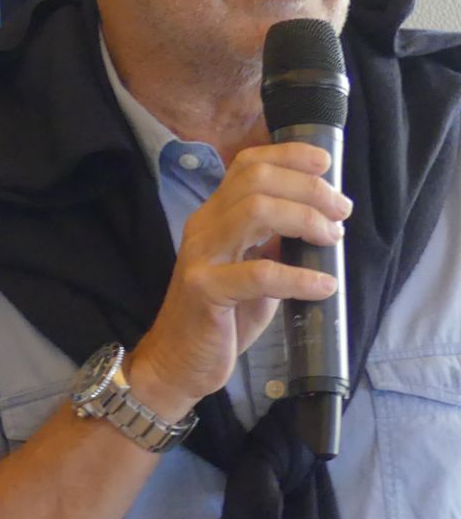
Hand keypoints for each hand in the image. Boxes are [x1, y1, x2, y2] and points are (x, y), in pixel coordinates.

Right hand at [128, 142, 348, 418]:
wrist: (178, 362)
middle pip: (256, 180)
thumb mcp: (253, 270)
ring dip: (304, 219)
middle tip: (340, 212)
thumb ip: (276, 244)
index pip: (247, 165)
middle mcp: (204, 227)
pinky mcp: (205, 290)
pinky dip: (299, 277)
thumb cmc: (221, 317)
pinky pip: (258, 274)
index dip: (288, 155)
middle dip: (308, 188)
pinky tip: (324, 286)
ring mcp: (201, 256)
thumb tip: (321, 223)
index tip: (326, 164)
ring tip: (332, 238)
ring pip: (255, 211)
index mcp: (215, 217)